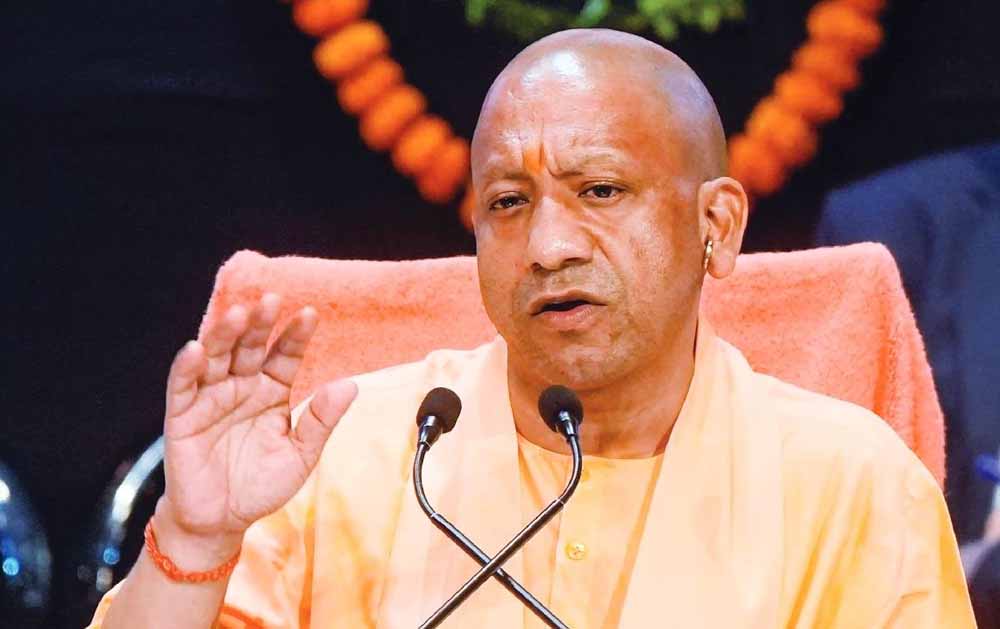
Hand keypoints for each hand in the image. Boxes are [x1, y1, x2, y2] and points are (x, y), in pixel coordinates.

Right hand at [157, 294, 356, 553]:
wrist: (222, 522)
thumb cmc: (260, 485)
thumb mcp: (301, 455)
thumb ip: (321, 420)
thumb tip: (350, 385)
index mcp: (272, 391)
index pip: (285, 355)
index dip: (296, 335)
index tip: (310, 314)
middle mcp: (242, 387)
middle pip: (250, 347)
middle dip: (260, 324)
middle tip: (271, 300)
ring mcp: (211, 398)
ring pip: (216, 357)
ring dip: (224, 334)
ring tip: (237, 315)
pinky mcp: (183, 416)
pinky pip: (183, 386)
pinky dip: (187, 366)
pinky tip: (195, 349)